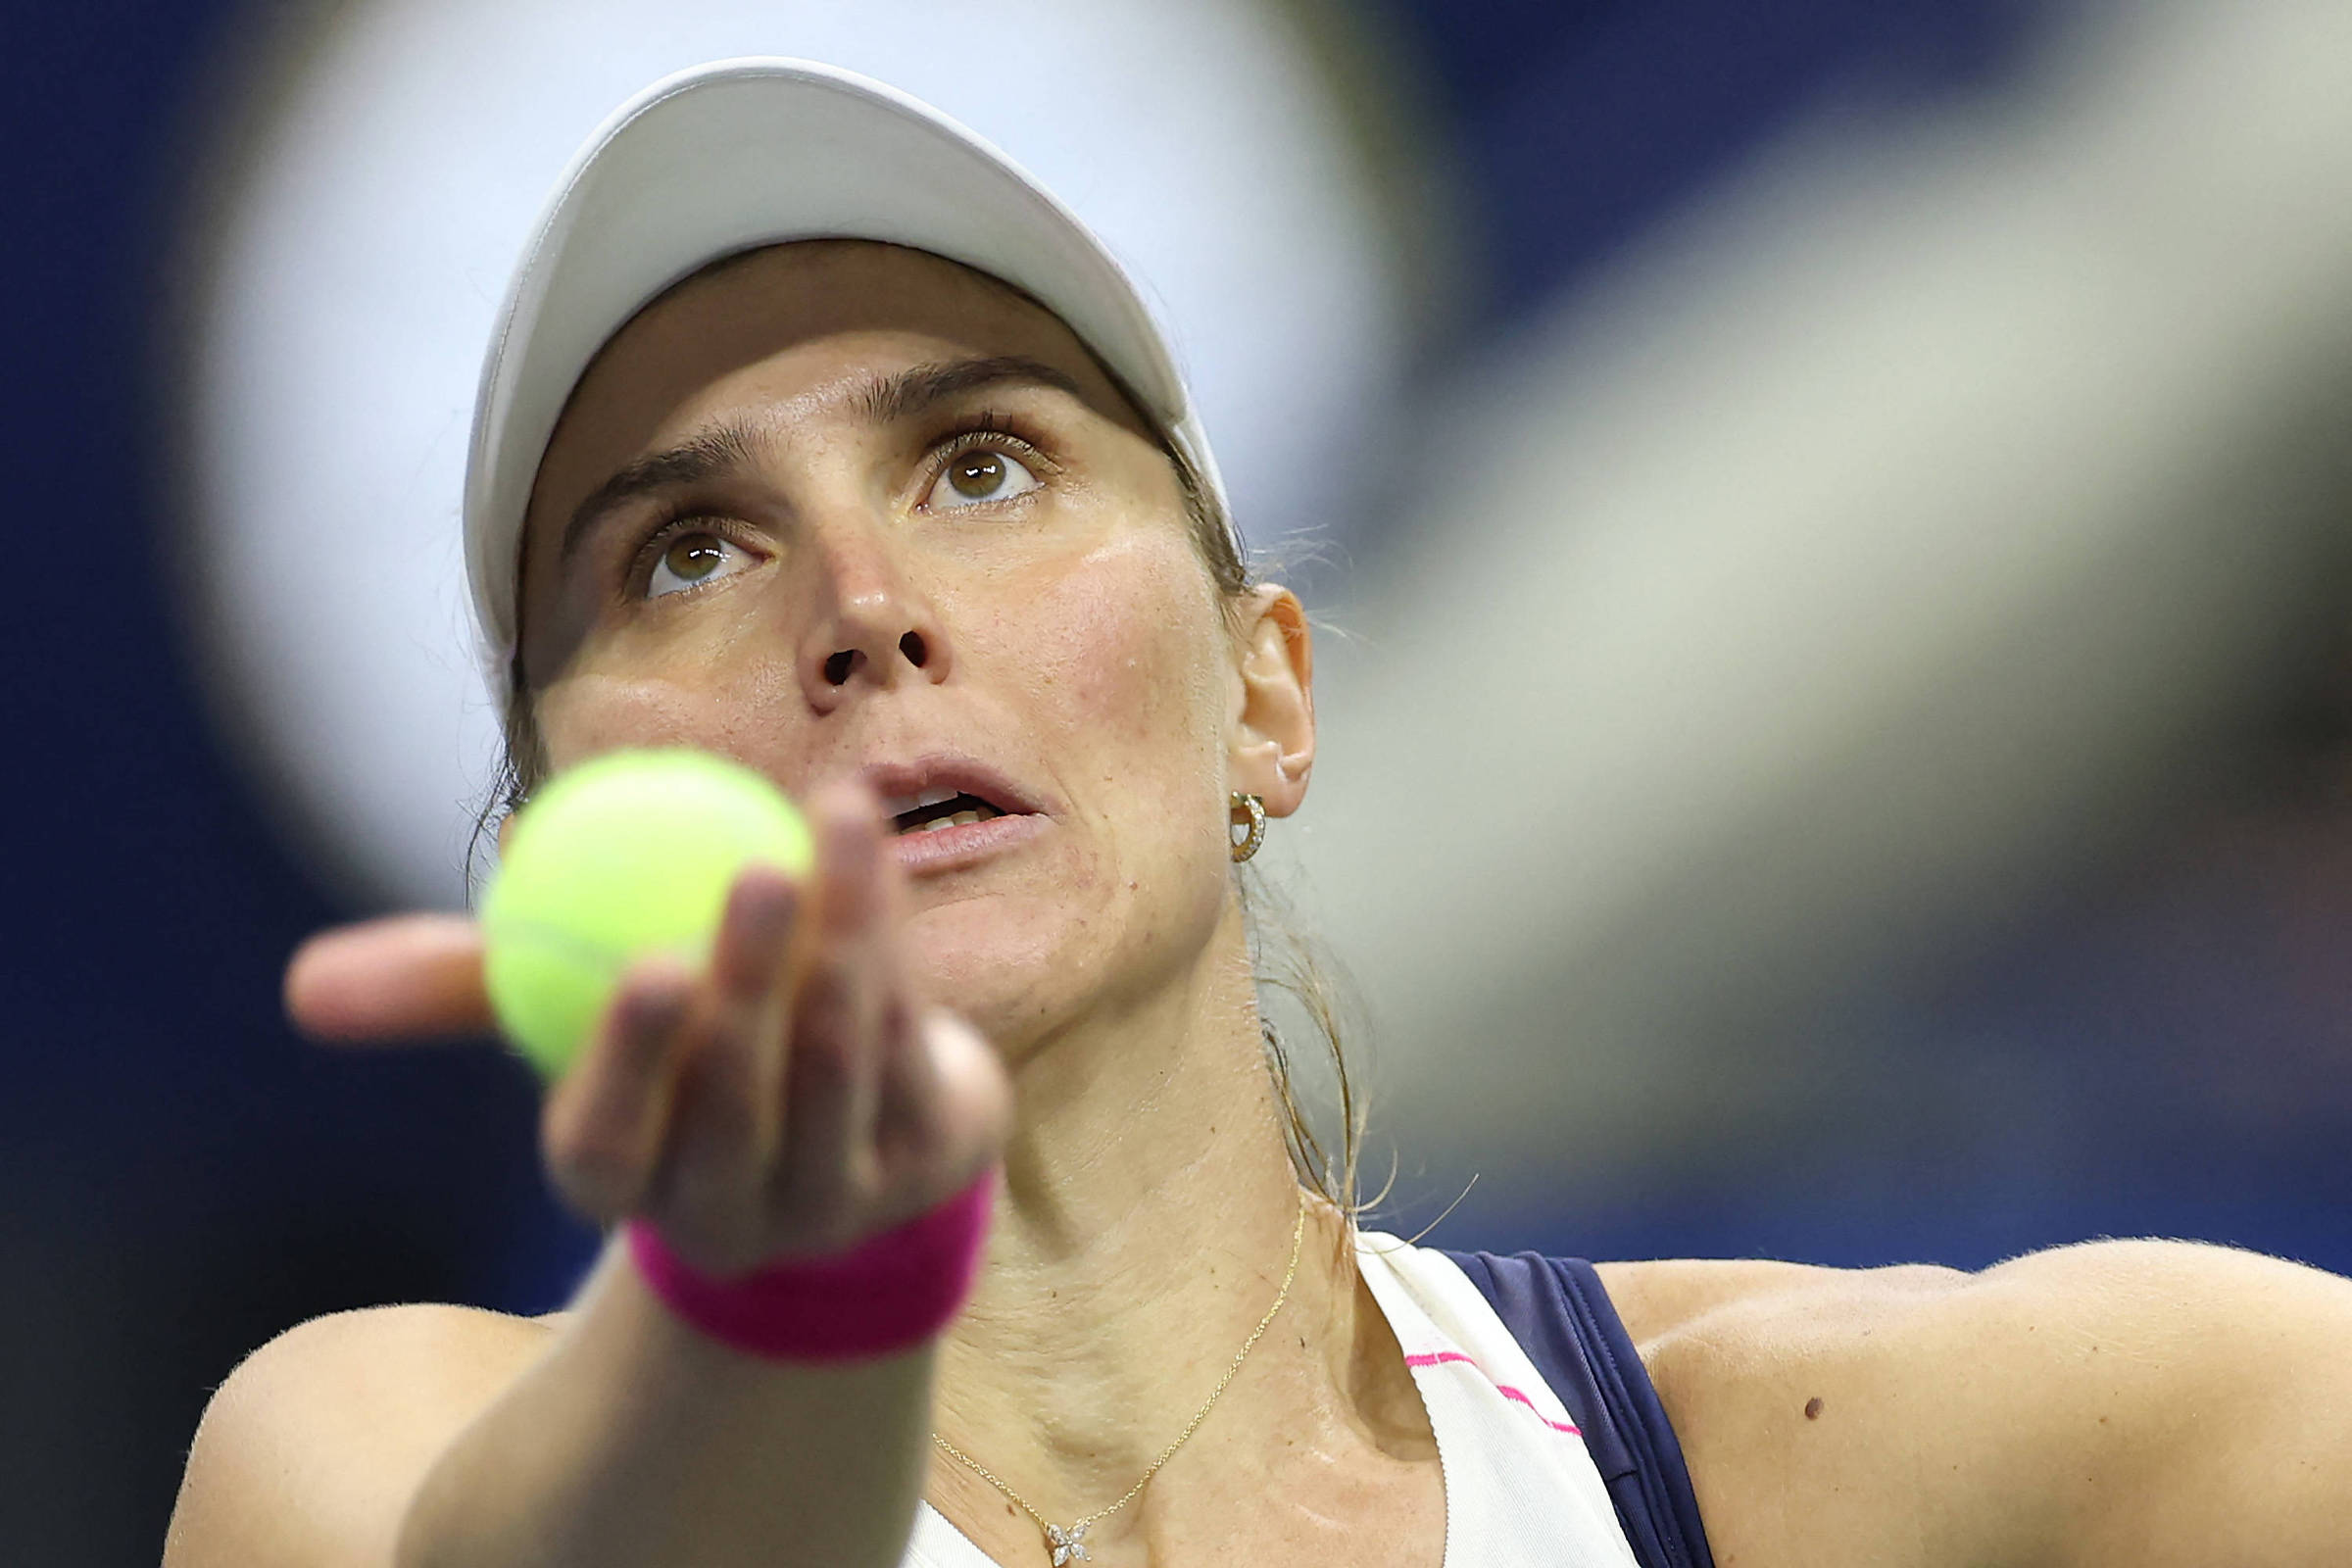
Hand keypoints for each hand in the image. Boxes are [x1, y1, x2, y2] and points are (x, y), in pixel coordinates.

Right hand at [283, 782, 1011, 1274]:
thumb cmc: (679, 1036)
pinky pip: (909, 1052)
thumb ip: (462, 986)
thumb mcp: (569, 1006)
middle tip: (751, 872)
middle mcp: (728, 1214)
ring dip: (839, 952)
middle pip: (734, 1113)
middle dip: (746, 990)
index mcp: (627, 1185)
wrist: (854, 1098)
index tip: (643, 962)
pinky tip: (870, 856)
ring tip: (825, 840)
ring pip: (834, 1078)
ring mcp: (835, 1201)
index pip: (607, 1151)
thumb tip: (305, 985)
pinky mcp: (928, 1168)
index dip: (626, 1068)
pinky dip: (895, 948)